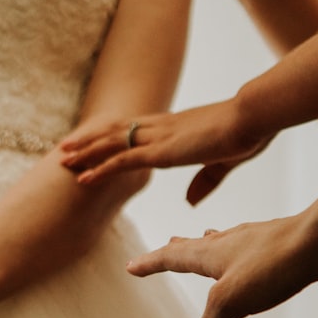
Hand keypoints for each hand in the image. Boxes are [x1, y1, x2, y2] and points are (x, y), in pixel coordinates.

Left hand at [59, 100, 270, 203]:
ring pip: (110, 144)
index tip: (91, 140)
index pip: (132, 128)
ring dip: (85, 153)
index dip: (110, 134)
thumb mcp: (222, 161)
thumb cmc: (247, 132)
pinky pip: (121, 162)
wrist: (254, 117)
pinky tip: (82, 178)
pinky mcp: (161, 152)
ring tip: (62, 160)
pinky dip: (99, 170)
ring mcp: (157, 139)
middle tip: (65, 149)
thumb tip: (190, 200)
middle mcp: (159, 128)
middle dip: (88, 141)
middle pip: (114, 132)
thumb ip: (205, 180)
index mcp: (173, 127)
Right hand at [127, 215, 317, 317]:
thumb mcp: (231, 302)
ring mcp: (255, 243)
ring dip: (209, 248)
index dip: (149, 264)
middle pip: (194, 246)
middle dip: (176, 251)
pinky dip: (242, 257)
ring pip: (224, 245)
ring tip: (204, 244)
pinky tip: (254, 262)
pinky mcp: (281, 249)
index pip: (169, 258)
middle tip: (165, 249)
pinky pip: (252, 253)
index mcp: (209, 253)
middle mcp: (228, 244)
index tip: (131, 266)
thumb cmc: (274, 264)